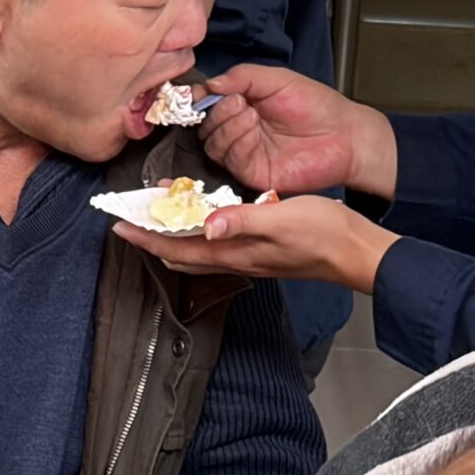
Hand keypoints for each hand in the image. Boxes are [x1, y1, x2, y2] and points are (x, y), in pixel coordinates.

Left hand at [114, 194, 395, 290]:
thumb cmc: (324, 235)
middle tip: (129, 221)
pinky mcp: (260, 249)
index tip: (119, 226)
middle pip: (180, 254)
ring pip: (196, 250)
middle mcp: (237, 258)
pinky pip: (216, 243)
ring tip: (156, 215)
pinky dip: (198, 230)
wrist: (355, 251)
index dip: (146, 238)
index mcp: (236, 252)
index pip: (177, 248)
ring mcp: (249, 256)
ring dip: (172, 234)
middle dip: (151, 239)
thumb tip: (205, 226)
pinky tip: (203, 216)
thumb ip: (243, 221)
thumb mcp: (282, 219)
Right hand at [198, 64, 397, 198]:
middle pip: (206, 126)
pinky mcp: (253, 172)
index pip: (208, 103)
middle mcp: (240, 129)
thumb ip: (242, 76)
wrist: (343, 135)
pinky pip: (230, 161)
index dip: (199, 99)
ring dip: (226, 127)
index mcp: (242, 105)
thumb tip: (210, 84)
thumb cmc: (317, 105)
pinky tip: (253, 131)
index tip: (200, 94)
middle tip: (238, 102)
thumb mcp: (278, 79)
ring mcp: (245, 152)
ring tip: (250, 114)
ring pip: (213, 144)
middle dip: (217, 112)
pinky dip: (236, 144)